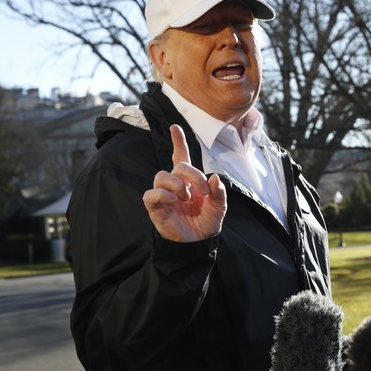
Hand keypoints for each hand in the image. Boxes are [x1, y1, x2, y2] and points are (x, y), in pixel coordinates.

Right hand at [143, 125, 226, 241]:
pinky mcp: (156, 207)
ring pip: (161, 175)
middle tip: (203, 190)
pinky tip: (174, 200)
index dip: (178, 142)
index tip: (175, 127)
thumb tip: (214, 177)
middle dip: (193, 175)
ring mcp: (164, 195)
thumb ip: (219, 192)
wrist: (199, 243)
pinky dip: (162, 194)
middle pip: (178, 166)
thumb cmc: (207, 222)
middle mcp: (176, 185)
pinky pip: (151, 194)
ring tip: (186, 197)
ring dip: (177, 184)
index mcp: (190, 181)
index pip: (181, 157)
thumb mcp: (219, 206)